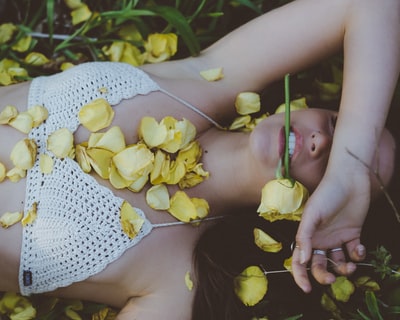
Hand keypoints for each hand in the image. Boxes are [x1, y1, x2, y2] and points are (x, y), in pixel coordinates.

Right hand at [291, 170, 369, 292]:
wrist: (349, 180)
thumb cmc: (327, 195)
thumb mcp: (311, 215)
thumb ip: (305, 237)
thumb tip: (302, 260)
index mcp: (308, 236)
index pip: (299, 260)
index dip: (300, 276)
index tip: (307, 289)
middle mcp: (321, 240)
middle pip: (319, 266)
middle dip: (324, 276)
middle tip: (332, 280)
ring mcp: (337, 238)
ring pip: (338, 263)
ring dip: (344, 270)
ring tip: (350, 267)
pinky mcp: (353, 235)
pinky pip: (354, 253)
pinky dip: (357, 256)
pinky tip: (359, 249)